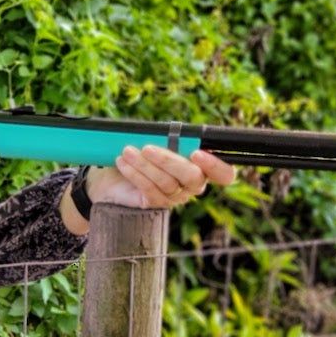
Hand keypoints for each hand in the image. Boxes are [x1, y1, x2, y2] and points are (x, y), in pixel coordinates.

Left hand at [92, 145, 235, 208]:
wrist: (111, 173)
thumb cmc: (139, 150)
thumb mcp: (154, 139)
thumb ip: (166, 136)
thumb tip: (164, 132)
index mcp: (201, 165)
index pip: (224, 174)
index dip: (216, 166)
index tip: (197, 153)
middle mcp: (192, 184)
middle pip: (194, 178)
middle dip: (170, 161)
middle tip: (148, 148)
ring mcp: (175, 196)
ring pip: (168, 183)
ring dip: (145, 165)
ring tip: (127, 151)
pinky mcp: (155, 204)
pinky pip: (150, 190)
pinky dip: (135, 174)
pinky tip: (123, 162)